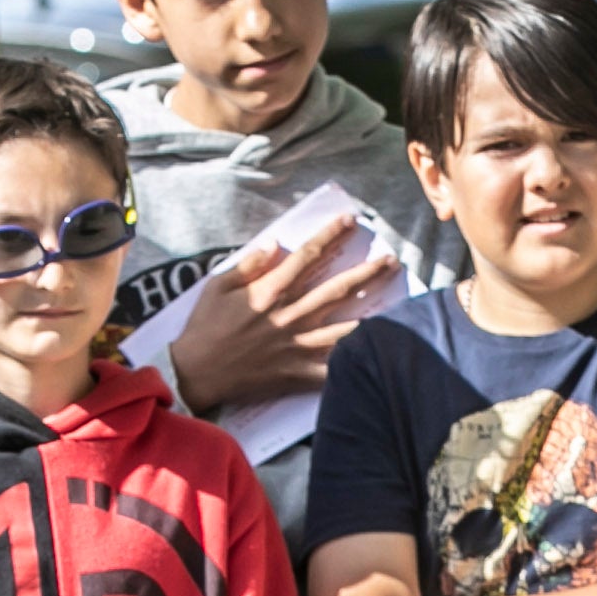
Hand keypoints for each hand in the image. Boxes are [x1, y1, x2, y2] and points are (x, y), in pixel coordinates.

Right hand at [171, 219, 396, 415]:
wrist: (197, 374)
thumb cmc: (204, 328)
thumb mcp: (217, 286)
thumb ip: (248, 264)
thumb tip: (275, 244)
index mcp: (269, 291)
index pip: (307, 256)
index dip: (331, 235)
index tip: (350, 220)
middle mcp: (289, 316)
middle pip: (336, 290)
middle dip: (367, 272)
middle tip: (391, 259)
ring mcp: (295, 346)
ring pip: (343, 328)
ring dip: (372, 313)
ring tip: (398, 304)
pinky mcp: (296, 372)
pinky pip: (331, 369)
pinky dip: (353, 365)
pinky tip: (375, 359)